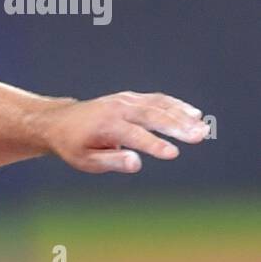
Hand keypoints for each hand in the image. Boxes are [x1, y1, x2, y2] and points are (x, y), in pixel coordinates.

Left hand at [38, 91, 208, 173]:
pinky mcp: (130, 98)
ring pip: (157, 105)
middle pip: (151, 116)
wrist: (59, 122)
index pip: (133, 135)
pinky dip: (175, 105)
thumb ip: (111, 162)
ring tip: (202, 127)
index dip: (153, 144)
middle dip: (176, 126)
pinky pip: (156, 99)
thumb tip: (136, 164)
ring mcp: (124, 101)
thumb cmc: (73, 145)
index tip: (173, 153)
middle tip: (199, 136)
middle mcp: (116, 109)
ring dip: (182, 115)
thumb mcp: (85, 160)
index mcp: (105, 126)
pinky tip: (193, 114)